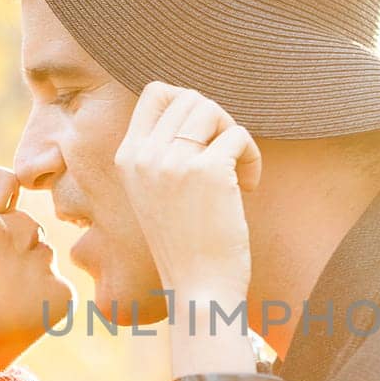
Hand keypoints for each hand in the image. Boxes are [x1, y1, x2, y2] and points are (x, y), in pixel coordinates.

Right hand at [115, 83, 262, 377]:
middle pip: (190, 98)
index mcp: (127, 158)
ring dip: (233, 135)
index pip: (155, 92)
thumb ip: (163, 152)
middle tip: (227, 157)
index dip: (189, 102)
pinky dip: (252, 158)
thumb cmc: (186, 243)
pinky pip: (238, 136)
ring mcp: (173, 162)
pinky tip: (249, 187)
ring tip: (237, 171)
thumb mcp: (157, 192)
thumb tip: (197, 104)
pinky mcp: (207, 171)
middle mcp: (145, 155)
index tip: (205, 136)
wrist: (199, 288)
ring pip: (212, 110)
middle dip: (217, 121)